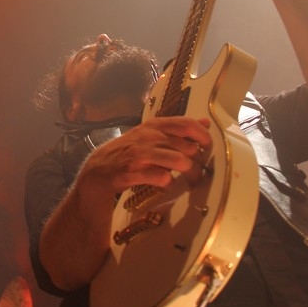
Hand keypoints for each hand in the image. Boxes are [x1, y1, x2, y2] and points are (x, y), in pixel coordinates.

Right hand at [78, 116, 212, 193]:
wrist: (98, 169)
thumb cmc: (129, 151)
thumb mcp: (152, 134)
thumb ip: (177, 128)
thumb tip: (204, 122)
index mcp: (155, 125)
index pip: (187, 124)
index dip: (204, 136)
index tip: (209, 147)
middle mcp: (149, 136)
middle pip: (188, 147)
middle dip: (199, 161)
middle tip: (200, 170)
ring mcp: (141, 154)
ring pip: (180, 161)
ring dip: (190, 173)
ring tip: (191, 180)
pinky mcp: (134, 172)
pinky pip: (163, 177)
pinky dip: (169, 183)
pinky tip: (166, 184)